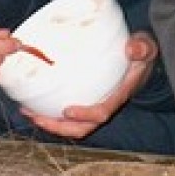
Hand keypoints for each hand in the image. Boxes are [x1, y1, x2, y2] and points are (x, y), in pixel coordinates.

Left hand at [21, 31, 158, 138]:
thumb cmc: (141, 54)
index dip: (85, 115)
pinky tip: (35, 103)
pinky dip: (51, 113)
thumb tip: (132, 48)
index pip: (102, 112)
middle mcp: (106, 105)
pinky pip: (69, 115)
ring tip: (29, 112)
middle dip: (59, 127)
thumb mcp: (145, 47)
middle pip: (83, 127)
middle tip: (37, 116)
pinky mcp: (88, 101)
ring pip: (73, 126)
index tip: (67, 111)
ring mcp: (96, 105)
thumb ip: (141, 48)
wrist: (142, 60)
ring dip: (51, 123)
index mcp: (119, 95)